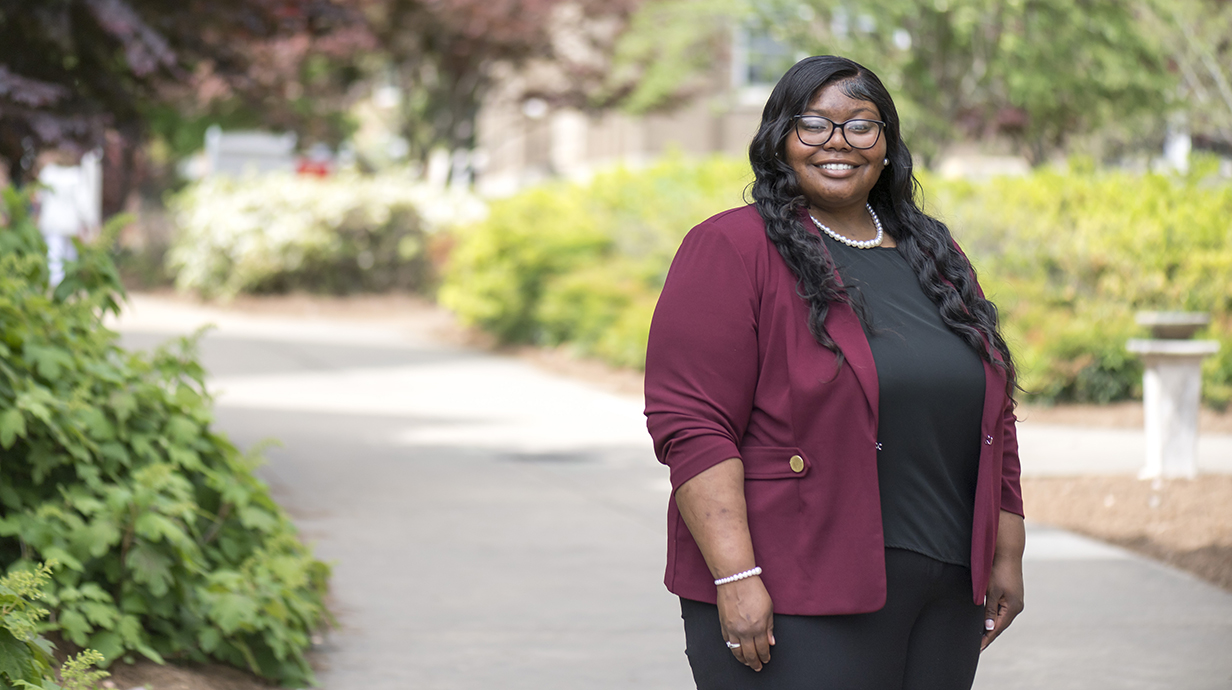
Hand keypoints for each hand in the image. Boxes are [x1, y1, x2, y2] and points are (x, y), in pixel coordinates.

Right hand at [716, 575, 774, 670]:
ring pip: (736, 651)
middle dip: (754, 663)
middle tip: (757, 667)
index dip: (765, 657)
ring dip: (743, 659)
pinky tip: (736, 650)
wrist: (736, 579)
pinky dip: (732, 648)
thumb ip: (769, 627)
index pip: (762, 649)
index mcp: (758, 627)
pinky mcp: (723, 624)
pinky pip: (727, 641)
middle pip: (749, 654)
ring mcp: (732, 629)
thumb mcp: (769, 608)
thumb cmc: (753, 590)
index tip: (766, 659)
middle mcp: (744, 631)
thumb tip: (770, 641)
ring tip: (746, 662)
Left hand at [982, 511, 1024, 650]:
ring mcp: (1015, 601)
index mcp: (1012, 608)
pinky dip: (994, 617)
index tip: (977, 649)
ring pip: (1001, 618)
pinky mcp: (1012, 595)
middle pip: (1000, 626)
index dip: (986, 639)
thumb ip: (990, 611)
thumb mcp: (991, 592)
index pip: (997, 629)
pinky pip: (1002, 611)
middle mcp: (1016, 607)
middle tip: (977, 647)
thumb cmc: (997, 571)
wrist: (1007, 553)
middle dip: (988, 636)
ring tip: (980, 637)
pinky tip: (987, 621)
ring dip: (991, 627)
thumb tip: (989, 628)